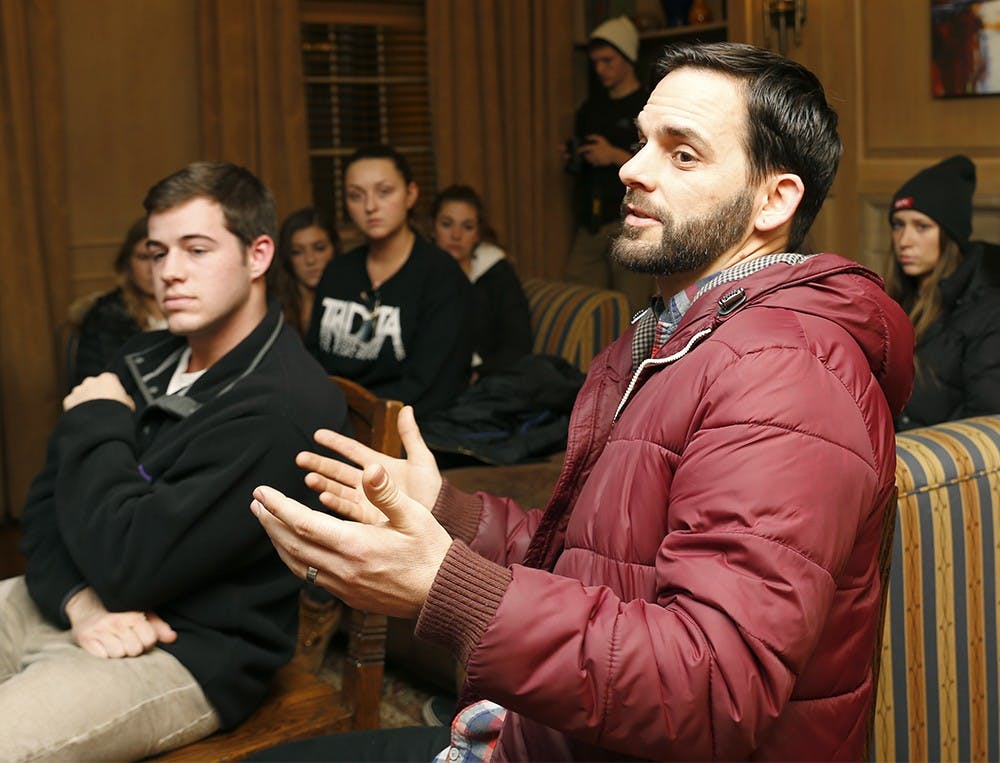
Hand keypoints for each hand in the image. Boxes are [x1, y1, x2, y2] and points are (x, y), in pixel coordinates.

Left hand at [63, 372, 134, 411]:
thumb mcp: (129, 404)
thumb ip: (126, 398)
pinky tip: (85, 416)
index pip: (110, 380)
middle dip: (97, 393)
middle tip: (103, 406)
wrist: (100, 425)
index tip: (114, 397)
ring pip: (82, 393)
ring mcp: (78, 390)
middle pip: (94, 385)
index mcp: (107, 379)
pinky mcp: (69, 400)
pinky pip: (72, 403)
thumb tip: (126, 399)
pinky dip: (76, 408)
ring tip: (93, 414)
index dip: (113, 388)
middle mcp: (91, 381)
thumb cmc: (116, 413)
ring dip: (86, 401)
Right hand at [65, 587, 176, 658]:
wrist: (88, 608)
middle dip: (133, 649)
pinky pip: (102, 657)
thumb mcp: (142, 615)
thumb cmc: (120, 615)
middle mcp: (117, 622)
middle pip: (134, 650)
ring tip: (115, 643)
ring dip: (118, 653)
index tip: (141, 639)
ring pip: (118, 655)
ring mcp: (100, 631)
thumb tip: (172, 638)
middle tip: (126, 642)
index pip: (150, 640)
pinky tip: (104, 646)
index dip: (147, 643)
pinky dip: (104, 655)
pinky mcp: (86, 639)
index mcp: (134, 615)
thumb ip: (158, 627)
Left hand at [251, 463, 452, 617]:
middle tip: (256, 502)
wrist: (441, 595)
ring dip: (277, 540)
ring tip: (266, 521)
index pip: (302, 523)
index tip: (261, 491)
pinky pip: (309, 576)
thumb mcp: (414, 515)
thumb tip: (368, 469)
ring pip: (296, 563)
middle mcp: (343, 569)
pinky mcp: (347, 595)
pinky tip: (292, 546)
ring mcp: (343, 585)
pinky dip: (293, 557)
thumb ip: (386, 493)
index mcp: (356, 545)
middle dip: (270, 521)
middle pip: (291, 543)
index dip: (278, 506)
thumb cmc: (431, 551)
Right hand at [296, 406, 441, 524]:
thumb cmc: (434, 491)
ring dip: (323, 484)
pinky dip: (335, 503)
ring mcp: (366, 501)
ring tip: (309, 479)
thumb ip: (411, 436)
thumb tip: (407, 408)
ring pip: (338, 489)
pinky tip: (323, 499)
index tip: (317, 434)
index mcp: (379, 466)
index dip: (335, 442)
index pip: (352, 450)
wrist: (439, 519)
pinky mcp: (367, 519)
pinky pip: (347, 510)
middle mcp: (368, 483)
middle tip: (300, 458)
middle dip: (319, 463)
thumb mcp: (422, 460)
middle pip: (338, 470)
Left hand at [578, 134, 628, 166]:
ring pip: (588, 160)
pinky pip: (592, 163)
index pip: (584, 148)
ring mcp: (595, 159)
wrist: (613, 155)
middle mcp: (593, 154)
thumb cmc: (607, 147)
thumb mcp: (601, 139)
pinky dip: (592, 162)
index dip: (580, 149)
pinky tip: (596, 159)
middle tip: (587, 154)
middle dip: (585, 155)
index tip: (577, 151)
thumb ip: (593, 137)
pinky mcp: (597, 163)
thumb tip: (586, 137)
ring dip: (589, 158)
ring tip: (593, 156)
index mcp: (594, 147)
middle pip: (586, 155)